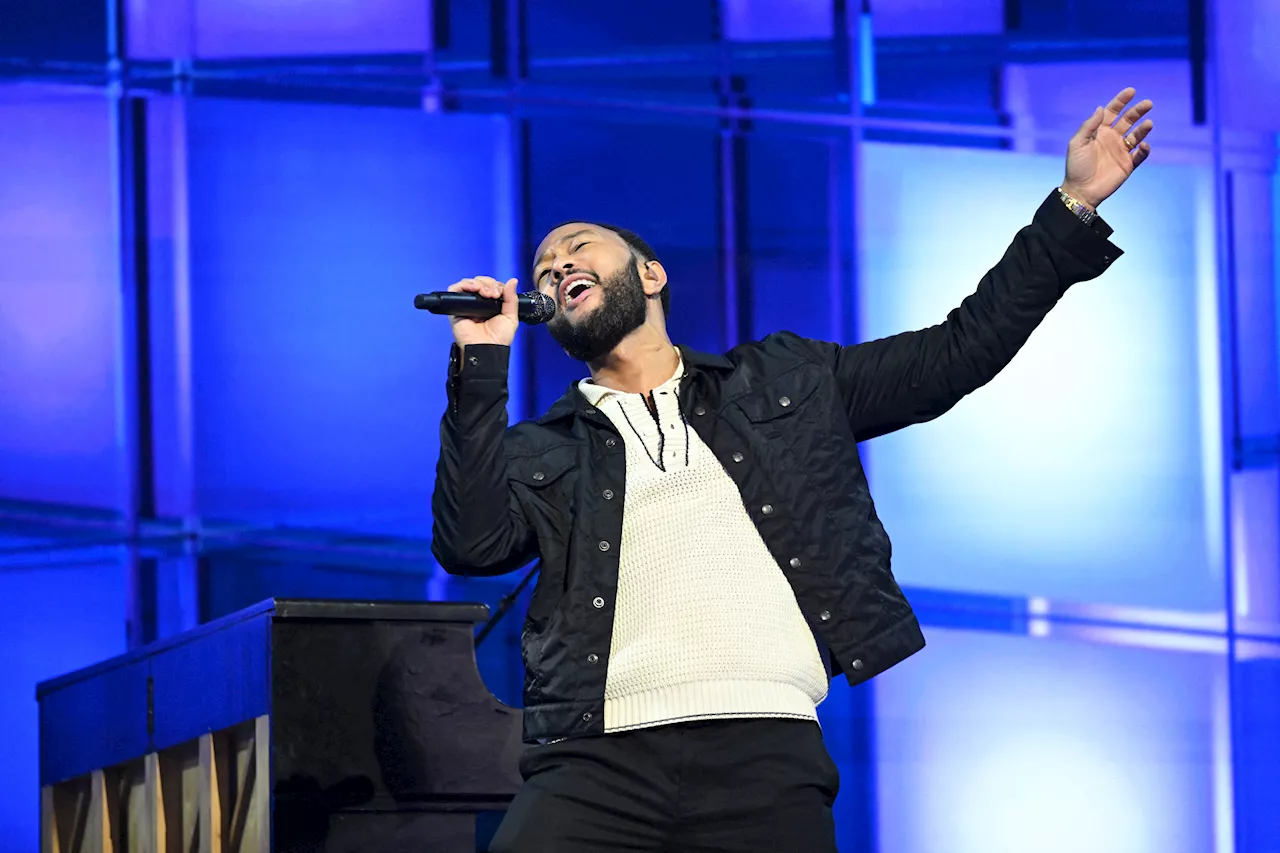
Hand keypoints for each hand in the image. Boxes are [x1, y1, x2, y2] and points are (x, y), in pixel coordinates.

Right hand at [448, 276, 519, 348]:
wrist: (487, 350)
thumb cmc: (498, 340)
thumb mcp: (510, 317)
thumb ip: (511, 299)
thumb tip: (513, 281)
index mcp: (490, 306)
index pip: (491, 286)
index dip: (496, 285)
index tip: (500, 292)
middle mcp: (478, 304)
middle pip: (480, 282)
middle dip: (488, 284)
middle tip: (493, 294)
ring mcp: (466, 305)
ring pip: (469, 283)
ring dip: (479, 283)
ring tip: (486, 293)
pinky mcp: (455, 308)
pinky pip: (455, 290)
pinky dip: (464, 285)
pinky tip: (475, 289)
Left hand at [1060, 87, 1153, 209]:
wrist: (1080, 191)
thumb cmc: (1076, 166)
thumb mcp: (1077, 144)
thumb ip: (1089, 126)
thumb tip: (1100, 108)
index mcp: (1099, 131)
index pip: (1112, 112)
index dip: (1121, 101)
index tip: (1131, 91)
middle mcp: (1112, 138)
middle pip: (1128, 120)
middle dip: (1138, 111)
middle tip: (1148, 103)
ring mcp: (1120, 151)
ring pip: (1136, 135)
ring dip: (1144, 129)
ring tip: (1149, 124)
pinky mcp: (1128, 164)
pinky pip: (1140, 155)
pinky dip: (1144, 149)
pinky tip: (1142, 145)